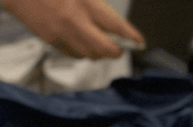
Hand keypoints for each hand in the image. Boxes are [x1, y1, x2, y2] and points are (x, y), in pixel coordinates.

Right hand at [0, 0, 144, 59]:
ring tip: (101, 45)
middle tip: (120, 48)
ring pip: (90, 55)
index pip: (116, 25)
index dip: (131, 36)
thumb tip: (114, 23)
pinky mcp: (51, 41)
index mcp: (84, 2)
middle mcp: (75, 20)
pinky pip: (74, 55)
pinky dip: (82, 52)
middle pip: (105, 48)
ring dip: (99, 53)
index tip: (140, 42)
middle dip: (117, 51)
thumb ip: (98, 5)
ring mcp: (62, 33)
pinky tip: (83, 43)